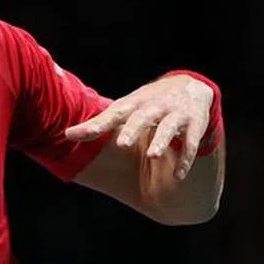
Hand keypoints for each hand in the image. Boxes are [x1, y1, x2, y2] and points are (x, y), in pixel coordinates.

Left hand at [64, 73, 214, 179]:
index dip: (94, 125)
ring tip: (153, 155)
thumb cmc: (148, 103)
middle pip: (142, 117)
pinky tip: (178, 175)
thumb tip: (67, 135)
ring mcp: (176, 114)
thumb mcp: (125, 107)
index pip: (111, 114)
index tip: (73, 135)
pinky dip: (185, 159)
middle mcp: (154, 106)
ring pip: (168, 128)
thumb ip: (99, 122)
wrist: (192, 88)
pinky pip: (191, 143)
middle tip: (123, 144)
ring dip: (161, 141)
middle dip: (133, 129)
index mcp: (134, 103)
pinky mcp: (195, 124)